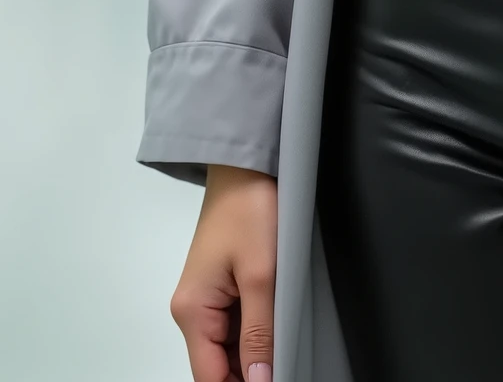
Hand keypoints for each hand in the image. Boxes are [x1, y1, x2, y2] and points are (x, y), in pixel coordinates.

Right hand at [171, 165, 276, 381]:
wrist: (245, 164)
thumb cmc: (249, 208)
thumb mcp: (262, 275)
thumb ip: (259, 333)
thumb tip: (260, 381)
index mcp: (192, 312)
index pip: (209, 378)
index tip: (276, 378)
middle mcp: (192, 310)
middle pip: (217, 365)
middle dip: (251, 370)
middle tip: (286, 361)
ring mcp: (205, 298)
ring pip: (228, 346)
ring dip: (255, 351)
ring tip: (287, 345)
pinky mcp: (220, 286)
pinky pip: (234, 323)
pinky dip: (255, 330)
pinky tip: (278, 324)